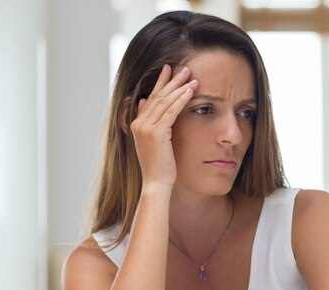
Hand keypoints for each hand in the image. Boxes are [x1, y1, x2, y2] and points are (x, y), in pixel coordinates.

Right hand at [130, 65, 198, 189]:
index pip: (151, 98)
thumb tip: (144, 102)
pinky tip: (191, 91)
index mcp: (137, 124)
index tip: (169, 70)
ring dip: (179, 87)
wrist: (156, 183)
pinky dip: (181, 100)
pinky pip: (171, 112)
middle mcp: (139, 123)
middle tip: (184, 67)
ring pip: (165, 102)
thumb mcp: (153, 142)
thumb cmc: (160, 167)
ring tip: (191, 76)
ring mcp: (146, 128)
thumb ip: (149, 122)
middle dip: (171, 80)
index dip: (160, 83)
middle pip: (158, 96)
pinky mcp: (156, 133)